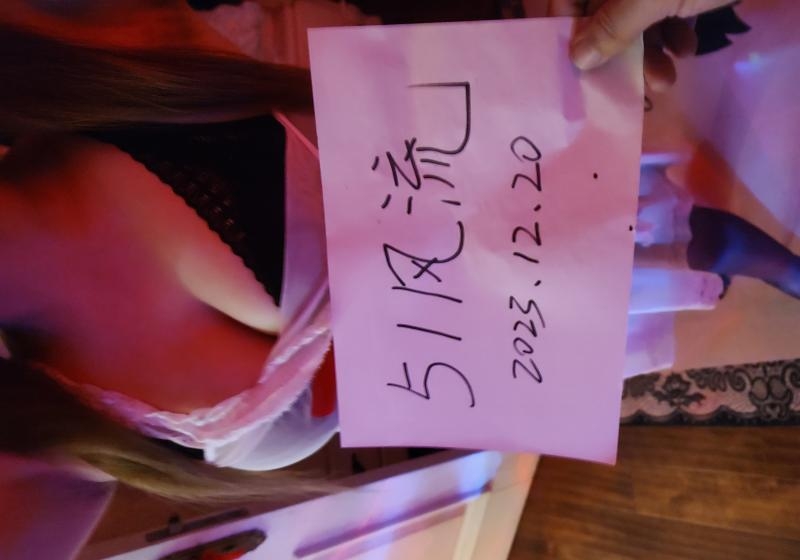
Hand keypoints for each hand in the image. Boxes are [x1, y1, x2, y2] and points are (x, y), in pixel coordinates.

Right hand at [548, 0, 735, 89]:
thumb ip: (612, 26)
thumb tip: (576, 59)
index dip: (564, 29)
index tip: (576, 69)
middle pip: (596, 7)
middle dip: (615, 50)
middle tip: (632, 84)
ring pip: (628, 11)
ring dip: (645, 49)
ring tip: (667, 76)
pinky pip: (656, 4)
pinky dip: (669, 30)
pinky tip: (687, 47)